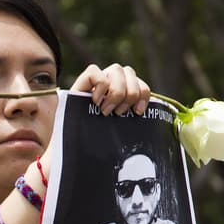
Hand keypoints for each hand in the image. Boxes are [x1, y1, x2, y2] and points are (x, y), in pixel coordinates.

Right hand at [40, 63, 150, 178]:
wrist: (67, 155)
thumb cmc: (93, 147)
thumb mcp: (119, 132)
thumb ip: (132, 121)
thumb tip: (156, 118)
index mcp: (120, 95)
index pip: (139, 82)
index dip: (143, 93)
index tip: (139, 112)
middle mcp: (108, 86)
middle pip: (129, 71)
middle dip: (130, 93)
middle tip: (120, 114)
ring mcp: (93, 83)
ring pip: (116, 69)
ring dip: (117, 91)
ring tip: (107, 110)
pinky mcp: (79, 85)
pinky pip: (95, 72)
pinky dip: (100, 86)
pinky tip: (95, 102)